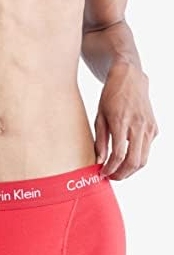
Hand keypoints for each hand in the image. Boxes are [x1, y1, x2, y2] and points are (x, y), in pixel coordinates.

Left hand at [94, 62, 158, 179]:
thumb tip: (99, 162)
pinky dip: (137, 158)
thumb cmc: (110, 97)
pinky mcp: (154, 127)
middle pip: (134, 161)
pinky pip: (147, 149)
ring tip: (118, 171)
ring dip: (130, 170)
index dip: (110, 169)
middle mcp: (139, 125)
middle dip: (122, 174)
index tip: (102, 174)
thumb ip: (100, 141)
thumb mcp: (99, 117)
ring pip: (144, 159)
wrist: (129, 77)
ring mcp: (149, 127)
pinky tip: (126, 156)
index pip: (119, 155)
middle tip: (110, 177)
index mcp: (122, 122)